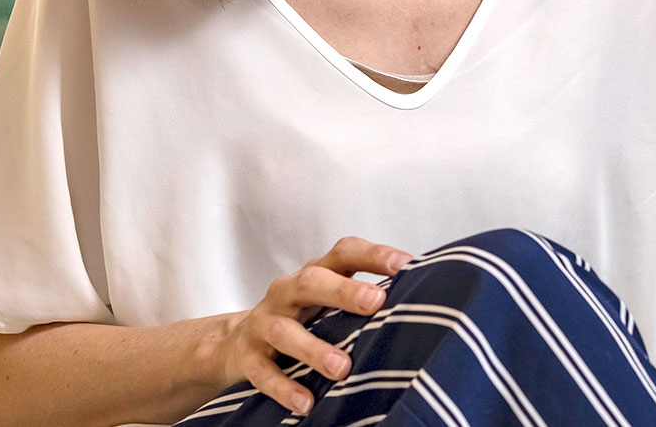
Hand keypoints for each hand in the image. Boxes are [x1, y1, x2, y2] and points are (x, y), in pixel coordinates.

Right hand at [211, 236, 409, 413]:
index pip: (344, 253)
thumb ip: (363, 300)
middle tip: (376, 303)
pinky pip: (263, 372)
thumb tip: (422, 304)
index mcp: (314, 274)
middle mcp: (287, 291)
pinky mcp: (246, 356)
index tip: (406, 264)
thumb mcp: (327, 302)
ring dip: (314, 349)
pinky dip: (284, 387)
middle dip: (344, 291)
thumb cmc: (300, 319)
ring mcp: (264, 323)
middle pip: (312, 282)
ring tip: (342, 367)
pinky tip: (306, 402)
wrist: (233, 342)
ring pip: (285, 331)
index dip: (374, 255)